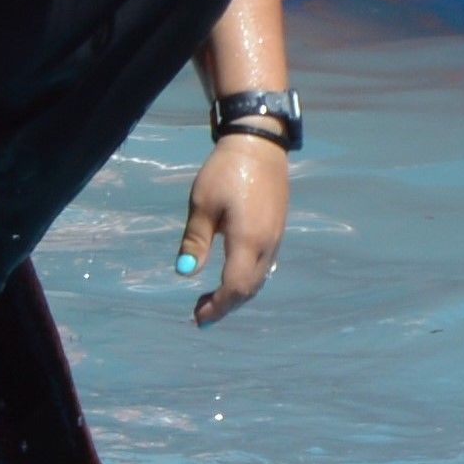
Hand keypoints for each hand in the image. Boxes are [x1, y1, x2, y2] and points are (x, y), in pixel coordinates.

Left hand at [181, 136, 285, 326]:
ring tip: (211, 299)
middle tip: (199, 313)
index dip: (218, 306)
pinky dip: (246, 280)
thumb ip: (196, 239)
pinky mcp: (277, 231)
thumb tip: (185, 271)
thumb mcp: (202, 204)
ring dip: (236, 294)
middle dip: (225, 305)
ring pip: (259, 279)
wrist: (259, 146)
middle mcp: (267, 246)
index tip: (197, 317)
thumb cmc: (225, 172)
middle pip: (249, 289)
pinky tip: (231, 277)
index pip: (235, 287)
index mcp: (248, 241)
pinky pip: (264, 267)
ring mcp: (276, 239)